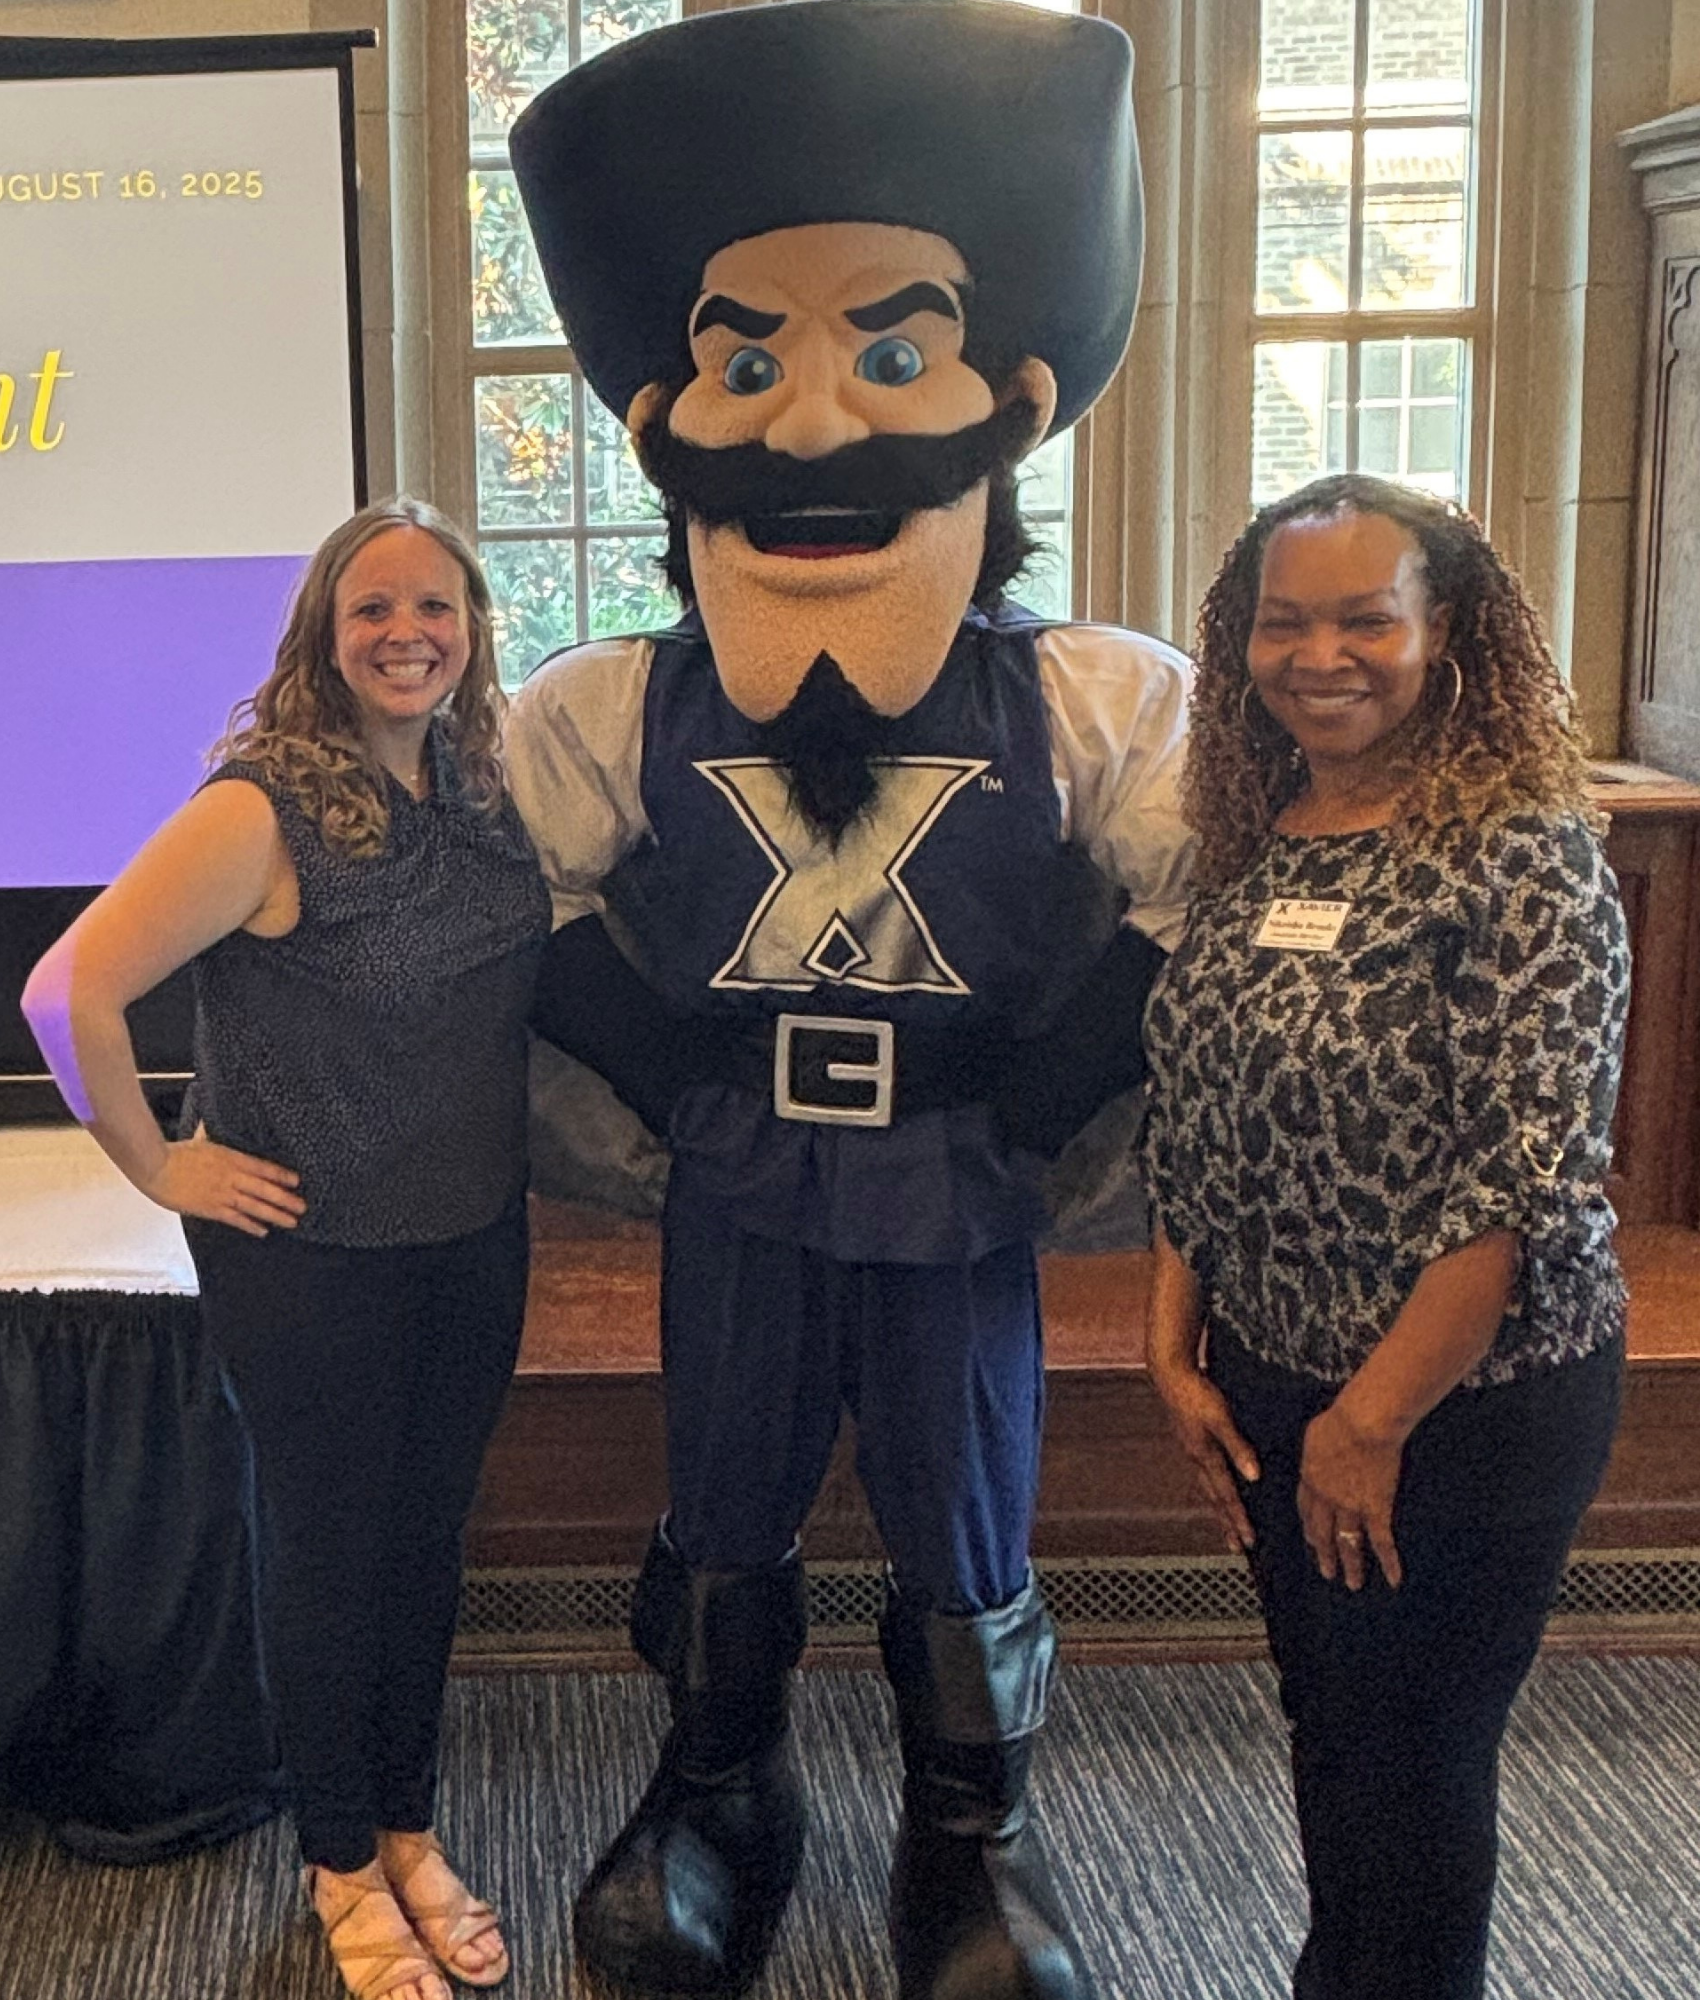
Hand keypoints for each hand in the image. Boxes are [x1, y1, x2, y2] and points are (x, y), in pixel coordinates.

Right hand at [139, 1131, 304, 1236]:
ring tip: (292, 1222)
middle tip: (303, 1207)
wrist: (156, 1168)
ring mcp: (222, 1194)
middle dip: (286, 1199)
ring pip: (255, 1206)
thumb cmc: (176, 1153)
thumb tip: (213, 1119)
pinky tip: (263, 1230)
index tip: (298, 1181)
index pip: (264, 1167)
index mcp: (232, 1158)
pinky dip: (250, 1225)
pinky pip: (235, 1218)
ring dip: (275, 1214)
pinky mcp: (210, 1208)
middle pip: (265, 1189)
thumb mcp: (200, 1139)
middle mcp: (232, 1177)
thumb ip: (211, 1132)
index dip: (282, 1175)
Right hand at [1150, 1363, 1259, 1552]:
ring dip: (1218, 1510)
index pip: (1226, 1495)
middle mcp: (1196, 1459)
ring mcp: (1191, 1451)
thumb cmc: (1197, 1393)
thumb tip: (1254, 1477)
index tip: (1250, 1542)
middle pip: (1214, 1500)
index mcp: (1204, 1457)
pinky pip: (1203, 1474)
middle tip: (1238, 1548)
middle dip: (1227, 1524)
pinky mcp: (1190, 1441)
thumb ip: (1238, 1447)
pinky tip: (1215, 1486)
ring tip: (1226, 1526)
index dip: (1239, 1519)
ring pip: (1207, 1489)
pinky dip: (1212, 1489)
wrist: (1171, 1374)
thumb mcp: (1221, 1418)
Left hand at [1297, 1400, 1404, 1589]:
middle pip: (1323, 1532)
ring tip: (1352, 1584)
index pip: (1307, 1509)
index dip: (1310, 1526)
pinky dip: (1388, 1562)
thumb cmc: (1340, 1419)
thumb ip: (1317, 1450)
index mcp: (1310, 1478)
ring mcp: (1351, 1507)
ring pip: (1348, 1543)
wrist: (1362, 1424)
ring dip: (1351, 1566)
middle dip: (1324, 1554)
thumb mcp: (1316, 1433)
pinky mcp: (1376, 1509)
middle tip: (1327, 1572)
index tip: (1312, 1539)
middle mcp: (1327, 1499)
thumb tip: (1318, 1450)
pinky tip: (1393, 1579)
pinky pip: (1382, 1542)